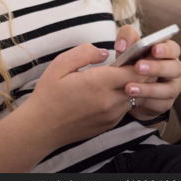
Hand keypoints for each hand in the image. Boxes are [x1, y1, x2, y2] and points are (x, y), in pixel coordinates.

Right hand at [27, 42, 144, 149]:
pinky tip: (106, 92)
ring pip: (134, 96)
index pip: (135, 71)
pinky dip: (122, 97)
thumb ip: (84, 52)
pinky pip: (124, 107)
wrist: (41, 127)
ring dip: (131, 85)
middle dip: (137, 72)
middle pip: (140, 85)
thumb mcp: (60, 64)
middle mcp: (110, 102)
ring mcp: (111, 116)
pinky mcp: (109, 124)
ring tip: (115, 76)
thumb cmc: (48, 94)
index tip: (129, 53)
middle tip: (126, 62)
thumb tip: (105, 52)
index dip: (137, 61)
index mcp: (98, 84)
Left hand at [114, 25, 180, 120]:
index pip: (173, 48)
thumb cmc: (133, 60)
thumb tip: (122, 45)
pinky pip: (159, 103)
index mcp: (167, 52)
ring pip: (167, 89)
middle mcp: (173, 69)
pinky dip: (146, 100)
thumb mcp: (129, 45)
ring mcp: (172, 87)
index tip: (153, 49)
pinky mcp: (165, 103)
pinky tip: (132, 98)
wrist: (130, 86)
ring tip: (129, 88)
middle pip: (173, 68)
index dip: (165, 49)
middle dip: (156, 67)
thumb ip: (127, 37)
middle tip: (138, 67)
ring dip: (148, 89)